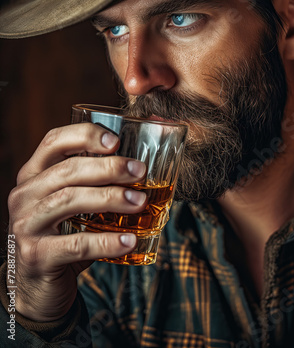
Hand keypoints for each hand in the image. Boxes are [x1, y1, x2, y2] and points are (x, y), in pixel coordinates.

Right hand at [7, 124, 146, 320]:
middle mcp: (24, 195)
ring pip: (70, 200)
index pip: (53, 141)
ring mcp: (26, 225)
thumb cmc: (62, 236)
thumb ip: (93, 184)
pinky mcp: (36, 255)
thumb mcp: (71, 205)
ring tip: (139, 202)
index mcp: (33, 174)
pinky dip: (106, 241)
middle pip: (67, 170)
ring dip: (110, 198)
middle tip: (139, 171)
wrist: (37, 287)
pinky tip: (129, 241)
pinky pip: (77, 244)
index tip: (116, 141)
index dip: (84, 135)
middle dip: (108, 167)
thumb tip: (140, 169)